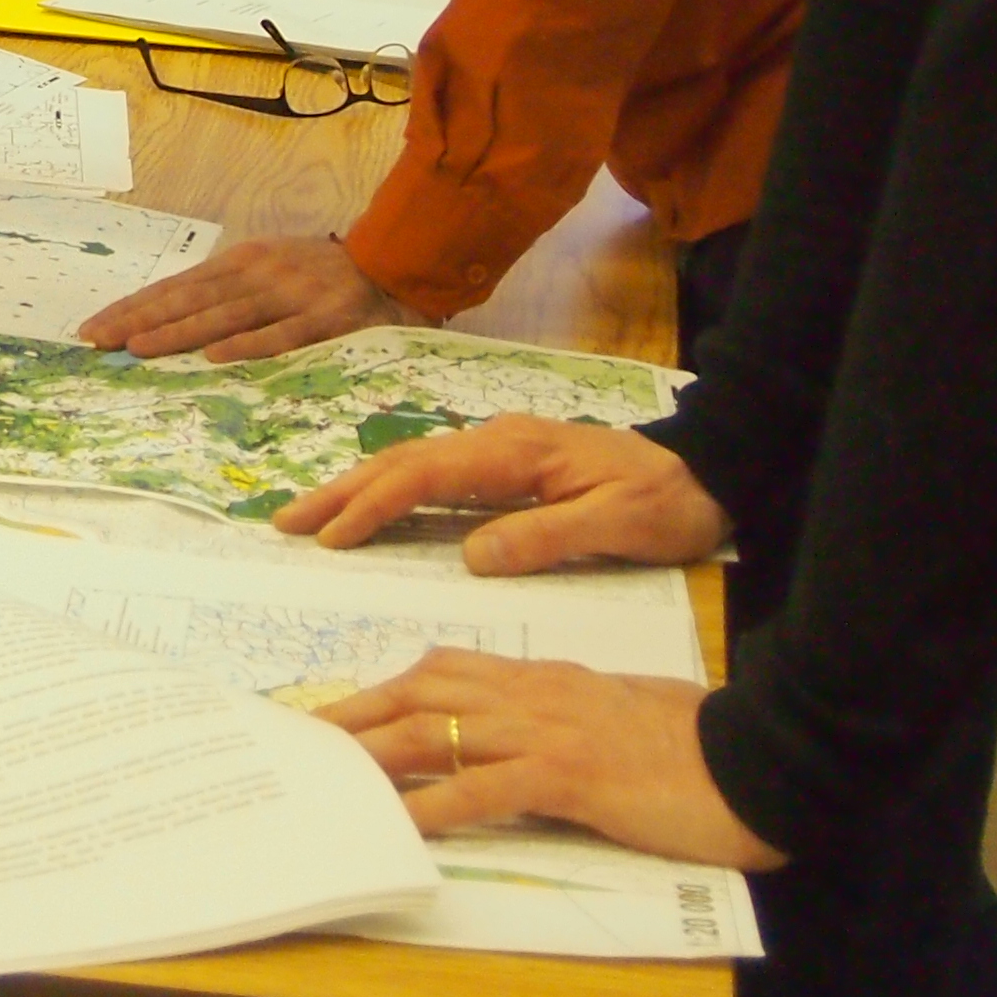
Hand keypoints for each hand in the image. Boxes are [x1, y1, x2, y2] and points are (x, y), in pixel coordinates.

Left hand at [77, 231, 422, 360]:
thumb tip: (173, 318)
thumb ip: (230, 292)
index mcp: (242, 262)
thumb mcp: (271, 269)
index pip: (175, 287)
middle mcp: (258, 274)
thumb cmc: (324, 275)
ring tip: (136, 348)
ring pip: (224, 316)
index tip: (93, 328)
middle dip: (137, 320)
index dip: (133, 307)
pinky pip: (281, 335)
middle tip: (96, 342)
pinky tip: (214, 358)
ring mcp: (290, 294)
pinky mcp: (325, 319)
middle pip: (188, 300)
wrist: (396, 263)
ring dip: (177, 332)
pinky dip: (247, 345)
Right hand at [274, 414, 732, 575]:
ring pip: (412, 464)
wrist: (712, 470)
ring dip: (358, 489)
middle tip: (284, 522)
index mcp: (515, 452)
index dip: (374, 506)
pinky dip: (392, 492)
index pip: (425, 476)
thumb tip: (472, 555)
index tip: (331, 539)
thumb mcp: (618, 526)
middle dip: (341, 491)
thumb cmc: (667, 502)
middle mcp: (497, 440)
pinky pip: (434, 476)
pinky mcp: (508, 465)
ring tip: (309, 517)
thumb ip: (545, 538)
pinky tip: (372, 511)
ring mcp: (500, 449)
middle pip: (402, 461)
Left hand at [321, 652, 783, 867]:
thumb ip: (561, 718)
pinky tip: (398, 827)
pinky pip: (483, 790)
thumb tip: (516, 740)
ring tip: (324, 777)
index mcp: (542, 680)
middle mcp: (533, 694)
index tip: (338, 711)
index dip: (384, 691)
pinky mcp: (570, 775)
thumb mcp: (614, 717)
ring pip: (436, 732)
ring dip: (372, 755)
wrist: (755, 758)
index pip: (443, 673)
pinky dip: (434, 806)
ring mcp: (548, 731)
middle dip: (354, 716)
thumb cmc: (694, 744)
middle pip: (420, 693)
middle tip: (302, 740)